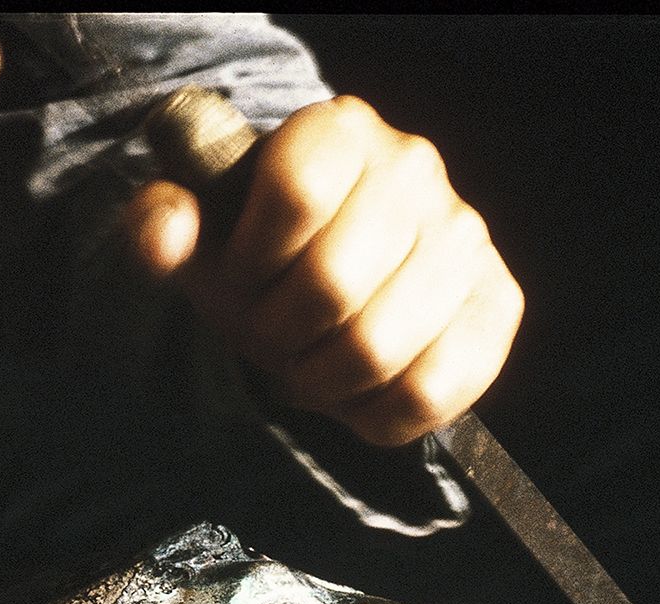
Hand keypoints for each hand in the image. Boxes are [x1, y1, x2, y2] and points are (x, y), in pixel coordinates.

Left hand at [125, 95, 523, 447]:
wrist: (335, 270)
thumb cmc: (261, 254)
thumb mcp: (200, 234)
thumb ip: (161, 226)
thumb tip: (165, 238)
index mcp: (338, 130)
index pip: (295, 196)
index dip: (250, 265)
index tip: (238, 285)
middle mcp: (414, 169)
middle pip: (333, 285)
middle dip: (280, 339)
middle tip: (270, 344)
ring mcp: (466, 236)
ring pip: (381, 347)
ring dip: (324, 383)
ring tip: (310, 370)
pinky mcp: (498, 303)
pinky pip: (435, 389)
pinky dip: (379, 416)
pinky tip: (357, 397)